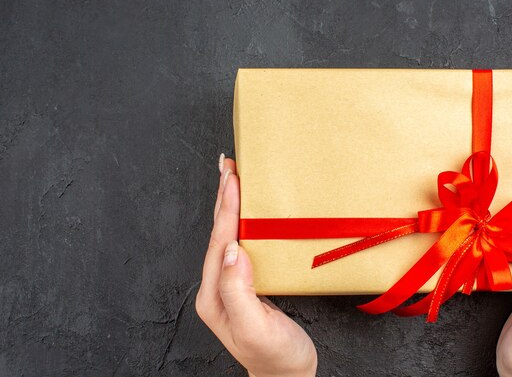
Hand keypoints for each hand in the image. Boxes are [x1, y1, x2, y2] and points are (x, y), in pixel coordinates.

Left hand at [195, 155, 317, 376]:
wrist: (286, 376)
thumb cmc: (275, 357)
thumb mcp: (255, 328)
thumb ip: (239, 291)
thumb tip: (234, 250)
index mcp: (214, 295)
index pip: (220, 242)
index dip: (227, 208)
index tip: (233, 180)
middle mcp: (218, 286)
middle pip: (219, 233)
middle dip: (224, 197)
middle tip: (228, 167)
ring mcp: (232, 284)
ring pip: (230, 236)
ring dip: (232, 206)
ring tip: (235, 180)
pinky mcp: (248, 283)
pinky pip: (244, 244)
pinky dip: (245, 222)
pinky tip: (251, 212)